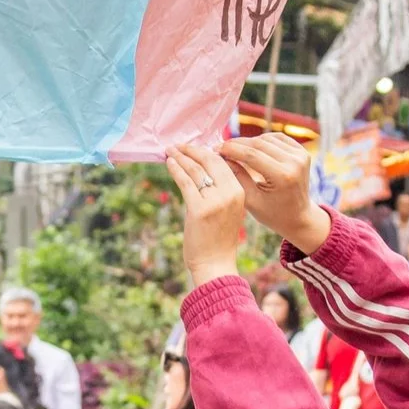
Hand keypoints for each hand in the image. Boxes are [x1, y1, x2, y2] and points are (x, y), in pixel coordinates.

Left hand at [166, 144, 252, 281]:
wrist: (215, 264)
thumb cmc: (218, 239)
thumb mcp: (227, 210)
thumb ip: (219, 190)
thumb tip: (201, 169)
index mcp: (240, 192)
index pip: (223, 163)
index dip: (206, 151)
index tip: (193, 147)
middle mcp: (230, 194)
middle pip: (210, 162)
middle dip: (192, 150)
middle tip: (178, 144)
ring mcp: (215, 201)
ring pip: (196, 170)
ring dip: (180, 157)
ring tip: (170, 150)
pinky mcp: (199, 209)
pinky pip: (185, 182)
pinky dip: (175, 170)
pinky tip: (169, 163)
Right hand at [218, 130, 329, 252]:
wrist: (299, 217)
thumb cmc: (272, 213)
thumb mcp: (251, 200)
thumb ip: (237, 176)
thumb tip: (220, 156)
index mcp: (283, 176)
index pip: (252, 155)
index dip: (231, 149)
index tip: (216, 149)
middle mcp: (295, 162)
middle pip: (259, 144)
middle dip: (237, 143)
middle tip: (221, 146)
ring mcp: (301, 155)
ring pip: (267, 138)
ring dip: (249, 141)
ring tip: (234, 149)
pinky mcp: (302, 152)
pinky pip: (278, 138)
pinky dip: (263, 140)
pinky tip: (252, 147)